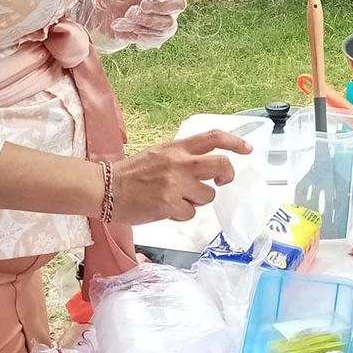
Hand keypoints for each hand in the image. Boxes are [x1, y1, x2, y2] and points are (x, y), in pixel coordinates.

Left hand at [77, 0, 186, 49]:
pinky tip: (123, 26)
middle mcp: (170, 4)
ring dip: (143, 19)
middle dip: (158, 6)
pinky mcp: (155, 36)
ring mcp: (164, 21)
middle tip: (141, 4)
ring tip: (126, 15)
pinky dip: (137, 32)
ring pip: (166, 24)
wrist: (101, 9)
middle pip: (178, 5)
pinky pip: (155, 38)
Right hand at [111, 130, 250, 223]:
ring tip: (179, 199)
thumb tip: (208, 166)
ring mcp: (175, 184)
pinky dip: (182, 214)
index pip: (213, 137)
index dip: (235, 142)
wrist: (105, 188)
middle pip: (221, 165)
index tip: (248, 149)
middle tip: (222, 182)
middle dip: (227, 175)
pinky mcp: (169, 205)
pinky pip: (190, 213)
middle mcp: (179, 163)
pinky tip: (167, 209)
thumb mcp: (159, 154)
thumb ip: (182, 156)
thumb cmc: (131, 173)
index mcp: (177, 148)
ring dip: (198, 200)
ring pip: (208, 195)